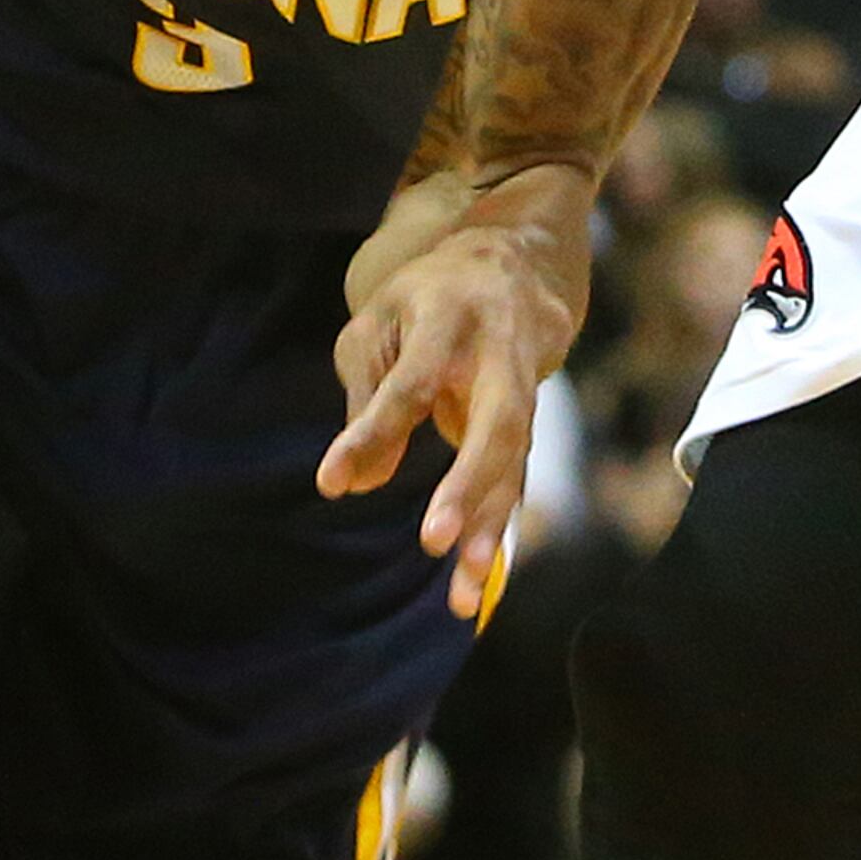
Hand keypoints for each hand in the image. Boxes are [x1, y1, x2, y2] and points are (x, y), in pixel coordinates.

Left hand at [319, 167, 590, 619]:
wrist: (518, 265)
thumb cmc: (426, 298)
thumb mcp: (380, 321)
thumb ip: (367, 398)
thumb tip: (357, 482)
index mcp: (448, 316)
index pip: (409, 382)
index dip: (371, 432)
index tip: (330, 483)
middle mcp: (499, 353)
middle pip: (496, 422)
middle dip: (468, 484)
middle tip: (433, 541)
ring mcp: (526, 389)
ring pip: (514, 464)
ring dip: (489, 529)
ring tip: (461, 594)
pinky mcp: (531, 423)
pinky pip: (514, 482)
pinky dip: (494, 532)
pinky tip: (473, 583)